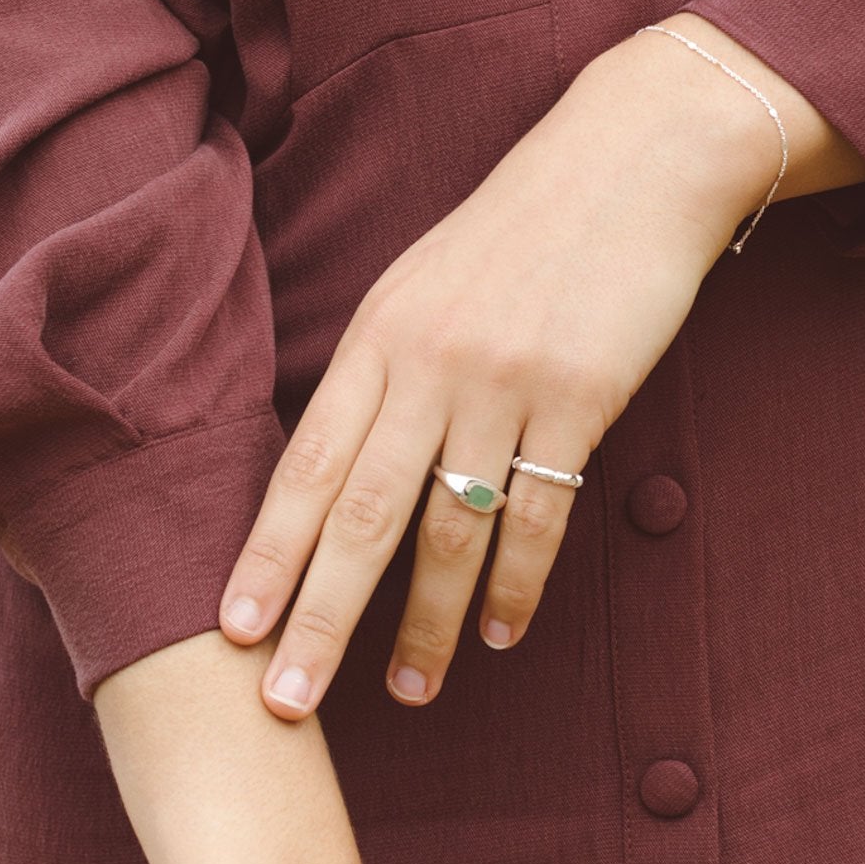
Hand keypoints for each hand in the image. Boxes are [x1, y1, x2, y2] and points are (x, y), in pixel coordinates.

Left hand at [217, 19, 779, 718]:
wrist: (632, 159)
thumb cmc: (518, 235)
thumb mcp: (422, 288)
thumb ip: (380, 375)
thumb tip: (336, 476)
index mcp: (375, 338)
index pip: (304, 468)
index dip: (266, 556)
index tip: (232, 633)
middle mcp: (426, 364)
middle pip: (359, 516)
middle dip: (320, 619)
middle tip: (287, 704)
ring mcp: (503, 382)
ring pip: (450, 531)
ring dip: (428, 623)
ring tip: (411, 690)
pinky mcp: (578, 396)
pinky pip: (541, 514)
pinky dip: (518, 584)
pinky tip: (501, 635)